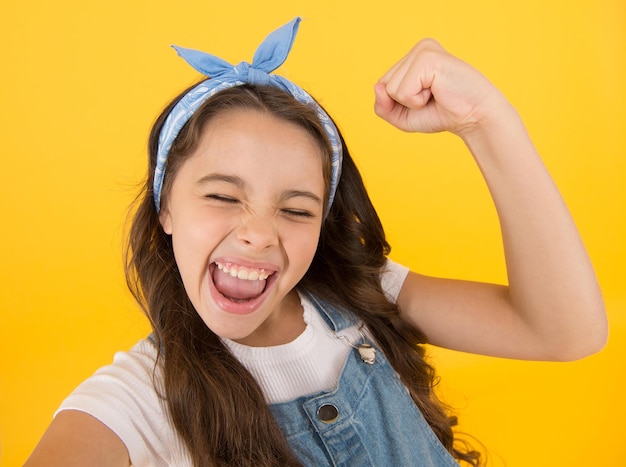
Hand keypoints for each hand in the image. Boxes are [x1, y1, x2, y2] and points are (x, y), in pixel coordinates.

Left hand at [374, 39, 504, 135]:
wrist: (473, 117)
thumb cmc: (441, 113)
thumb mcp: (403, 116)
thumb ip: (383, 106)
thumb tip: (377, 87)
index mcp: (413, 57)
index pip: (383, 85)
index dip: (398, 103)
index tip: (425, 100)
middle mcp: (418, 49)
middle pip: (385, 85)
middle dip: (405, 102)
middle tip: (432, 98)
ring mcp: (423, 51)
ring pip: (392, 89)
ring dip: (412, 101)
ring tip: (435, 94)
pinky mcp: (428, 58)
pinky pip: (403, 91)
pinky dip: (417, 100)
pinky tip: (437, 91)